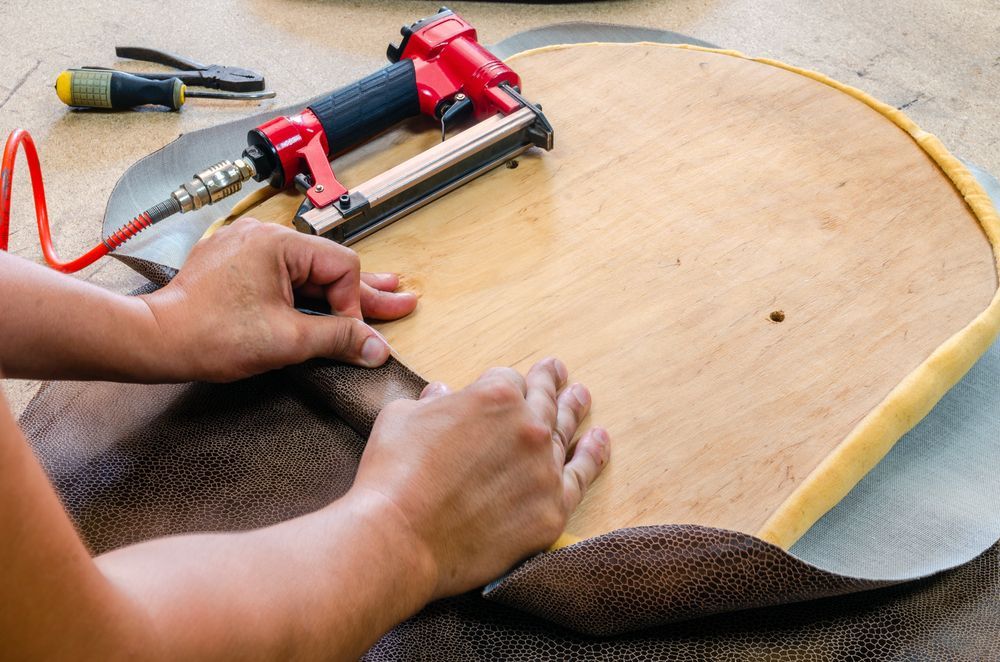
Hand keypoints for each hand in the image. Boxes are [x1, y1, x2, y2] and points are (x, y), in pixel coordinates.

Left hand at [139, 218, 416, 381]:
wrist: (157, 339)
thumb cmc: (210, 335)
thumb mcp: (287, 341)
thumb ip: (339, 339)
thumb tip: (377, 348)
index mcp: (279, 244)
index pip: (341, 267)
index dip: (353, 305)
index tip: (350, 336)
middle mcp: (264, 237)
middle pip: (328, 265)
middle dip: (363, 290)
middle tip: (400, 300)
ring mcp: (248, 248)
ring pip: (307, 271)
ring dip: (335, 292)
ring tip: (376, 297)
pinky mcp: (237, 264)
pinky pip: (284, 274)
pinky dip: (306, 291)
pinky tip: (324, 300)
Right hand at [349, 357, 610, 599]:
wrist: (399, 537)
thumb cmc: (392, 473)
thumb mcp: (402, 417)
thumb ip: (431, 402)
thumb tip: (442, 394)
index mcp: (495, 394)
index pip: (509, 378)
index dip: (503, 383)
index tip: (504, 386)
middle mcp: (529, 426)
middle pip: (545, 399)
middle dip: (550, 383)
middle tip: (558, 372)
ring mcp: (544, 469)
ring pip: (565, 432)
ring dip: (574, 411)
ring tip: (581, 395)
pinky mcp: (551, 511)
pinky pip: (580, 477)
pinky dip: (592, 456)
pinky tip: (598, 441)